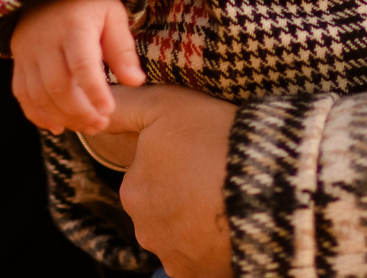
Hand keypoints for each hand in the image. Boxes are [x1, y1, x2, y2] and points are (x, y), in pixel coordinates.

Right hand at [10, 0, 144, 133]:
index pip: (82, 64)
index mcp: (74, 26)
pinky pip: (22, 94)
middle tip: (101, 124)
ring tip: (87, 126)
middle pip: (57, 86)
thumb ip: (122, 49)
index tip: (108, 111)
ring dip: (62, 117)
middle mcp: (46, 40)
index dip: (94, 91)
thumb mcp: (112, 15)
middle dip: (80, 112)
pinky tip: (58, 126)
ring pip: (38, 94)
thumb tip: (136, 82)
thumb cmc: (90, 2)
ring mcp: (28, 52)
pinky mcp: (19, 61)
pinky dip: (37, 115)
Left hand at [105, 84, 237, 277]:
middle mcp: (146, 230)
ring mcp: (174, 257)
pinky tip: (235, 222)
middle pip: (163, 209)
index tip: (202, 152)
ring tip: (232, 197)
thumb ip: (122, 107)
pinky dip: (214, 244)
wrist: (269, 184)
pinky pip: (203, 259)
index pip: (148, 177)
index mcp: (134, 190)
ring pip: (182, 235)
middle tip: (218, 174)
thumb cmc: (217, 139)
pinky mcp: (200, 275)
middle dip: (183, 196)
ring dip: (199, 221)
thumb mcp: (165, 105)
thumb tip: (96, 112)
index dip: (176, 162)